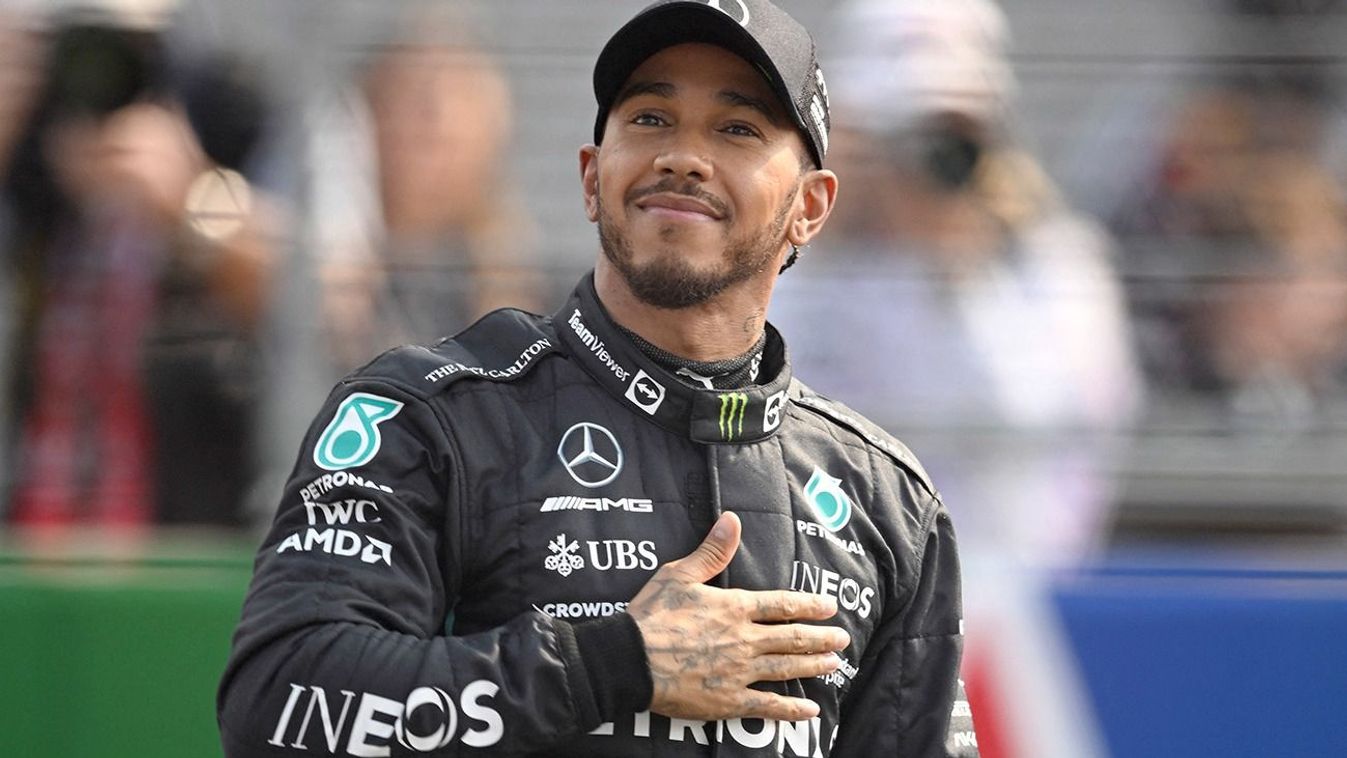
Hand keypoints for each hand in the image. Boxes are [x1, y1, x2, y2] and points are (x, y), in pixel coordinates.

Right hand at [628, 511, 848, 721]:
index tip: (831, 607)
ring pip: (786, 669)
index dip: (810, 606)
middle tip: (843, 639)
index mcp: (734, 608)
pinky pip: (767, 706)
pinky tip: (810, 711)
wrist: (630, 659)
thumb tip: (733, 520)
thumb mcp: (679, 574)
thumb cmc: (651, 615)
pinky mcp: (728, 701)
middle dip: (821, 638)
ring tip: (834, 665)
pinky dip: (791, 709)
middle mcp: (744, 640)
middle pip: (793, 638)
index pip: (782, 605)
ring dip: (814, 666)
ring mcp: (739, 672)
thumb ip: (712, 551)